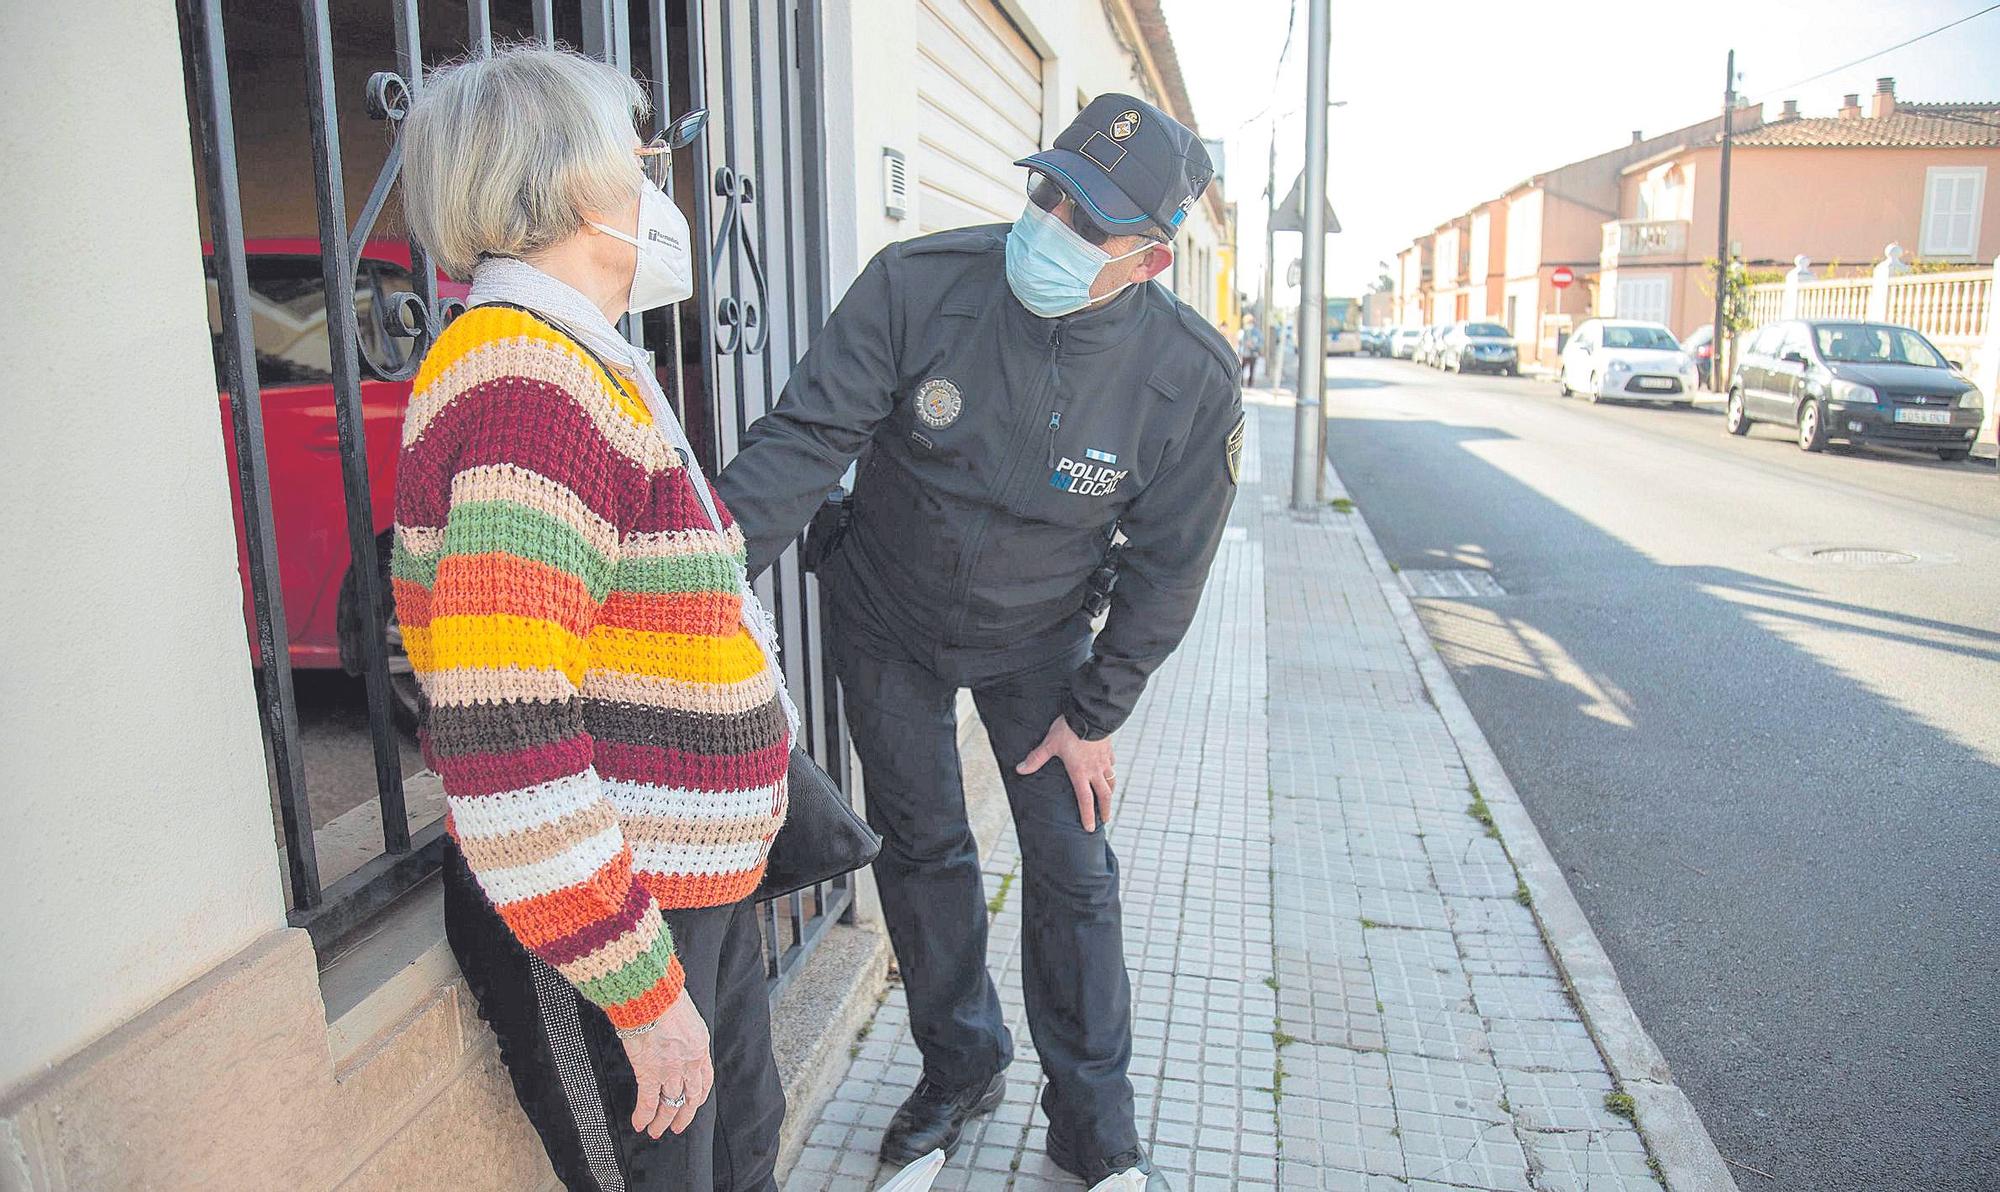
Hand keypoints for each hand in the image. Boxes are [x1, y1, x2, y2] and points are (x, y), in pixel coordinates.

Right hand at [623, 990, 712, 1137]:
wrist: (652, 995)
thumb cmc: (665, 997)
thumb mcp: (686, 1015)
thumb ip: (682, 1032)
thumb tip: (673, 1036)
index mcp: (700, 1046)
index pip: (704, 1079)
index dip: (698, 1096)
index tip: (693, 1104)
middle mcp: (690, 1062)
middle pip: (690, 1097)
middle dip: (683, 1115)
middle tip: (676, 1127)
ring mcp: (671, 1070)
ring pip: (670, 1103)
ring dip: (663, 1120)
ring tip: (656, 1131)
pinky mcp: (650, 1072)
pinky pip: (648, 1101)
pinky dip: (644, 1115)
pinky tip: (639, 1124)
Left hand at [1016, 716, 1116, 831]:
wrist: (1091, 713)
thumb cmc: (1069, 729)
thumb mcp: (1050, 744)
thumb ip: (1036, 758)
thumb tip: (1020, 769)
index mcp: (1080, 773)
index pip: (1085, 800)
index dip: (1087, 815)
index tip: (1090, 828)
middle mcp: (1095, 770)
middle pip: (1104, 795)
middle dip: (1105, 809)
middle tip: (1105, 820)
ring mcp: (1104, 760)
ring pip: (1111, 780)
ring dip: (1110, 792)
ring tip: (1109, 798)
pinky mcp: (1109, 749)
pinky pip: (1112, 763)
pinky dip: (1111, 770)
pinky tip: (1109, 770)